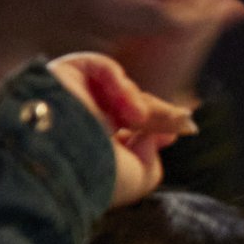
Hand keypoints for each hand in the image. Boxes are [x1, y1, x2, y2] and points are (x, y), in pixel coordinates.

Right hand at [48, 51, 195, 206]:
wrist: (59, 161)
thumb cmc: (100, 175)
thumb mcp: (140, 177)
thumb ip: (154, 157)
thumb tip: (162, 135)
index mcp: (96, 145)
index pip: (131, 126)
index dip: (159, 123)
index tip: (186, 125)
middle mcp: (81, 120)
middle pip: (128, 103)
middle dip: (156, 110)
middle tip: (181, 118)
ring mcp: (69, 96)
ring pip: (116, 85)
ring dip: (136, 99)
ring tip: (140, 118)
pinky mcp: (58, 75)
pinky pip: (95, 65)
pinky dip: (117, 80)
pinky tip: (128, 106)